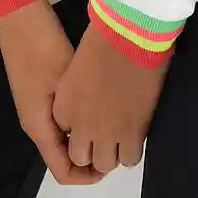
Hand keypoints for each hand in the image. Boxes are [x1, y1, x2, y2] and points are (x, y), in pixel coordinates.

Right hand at [0, 1, 107, 186]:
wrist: (18, 14)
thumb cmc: (41, 47)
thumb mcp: (66, 81)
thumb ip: (81, 113)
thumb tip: (101, 133)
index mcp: (38, 127)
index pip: (63, 170)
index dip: (88, 177)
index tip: (111, 165)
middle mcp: (33, 122)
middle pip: (62, 155)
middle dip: (89, 155)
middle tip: (116, 139)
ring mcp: (33, 105)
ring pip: (61, 136)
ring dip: (82, 135)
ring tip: (110, 123)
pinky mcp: (36, 90)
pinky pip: (58, 118)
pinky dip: (75, 120)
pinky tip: (94, 104)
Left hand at [51, 23, 171, 174]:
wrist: (131, 33)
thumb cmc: (104, 36)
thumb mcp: (78, 65)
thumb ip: (77, 89)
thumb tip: (87, 96)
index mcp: (64, 105)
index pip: (64, 132)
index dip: (77, 125)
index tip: (89, 115)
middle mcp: (80, 124)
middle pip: (80, 156)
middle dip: (90, 147)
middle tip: (103, 131)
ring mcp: (106, 132)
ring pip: (104, 164)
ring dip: (110, 152)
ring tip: (120, 134)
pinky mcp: (132, 134)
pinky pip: (129, 159)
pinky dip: (131, 150)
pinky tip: (134, 134)